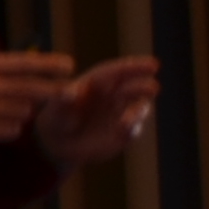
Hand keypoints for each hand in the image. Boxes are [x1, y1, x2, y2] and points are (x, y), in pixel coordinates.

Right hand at [0, 52, 74, 166]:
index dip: (48, 64)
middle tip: (70, 93)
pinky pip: (12, 129)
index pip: (22, 62)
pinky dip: (7, 131)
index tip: (70, 66)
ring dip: (19, 116)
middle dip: (53, 90)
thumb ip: (7, 75)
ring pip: (23, 111)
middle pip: (30, 86)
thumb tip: (47, 75)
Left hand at [35, 54, 160, 170]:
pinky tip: (123, 132)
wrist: (61, 143)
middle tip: (152, 88)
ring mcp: (123, 113)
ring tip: (127, 121)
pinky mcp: (125, 133)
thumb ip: (63, 99)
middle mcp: (116, 94)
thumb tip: (70, 92)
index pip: (119, 71)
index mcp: (100, 81)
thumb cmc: (58, 117)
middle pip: (134, 87)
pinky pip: (132, 131)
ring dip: (137, 113)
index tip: (152, 65)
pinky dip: (131, 131)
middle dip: (143, 87)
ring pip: (138, 109)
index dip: (135, 67)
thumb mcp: (56, 108)